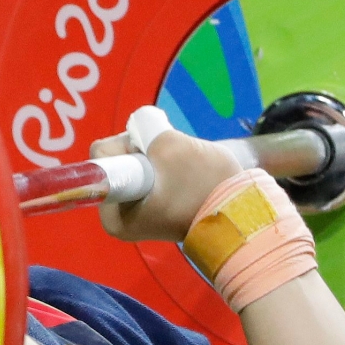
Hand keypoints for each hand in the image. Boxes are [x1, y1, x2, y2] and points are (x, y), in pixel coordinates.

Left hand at [91, 128, 241, 242]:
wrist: (241, 214)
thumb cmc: (202, 184)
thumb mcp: (169, 144)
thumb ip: (144, 126)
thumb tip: (139, 124)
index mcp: (113, 214)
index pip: (103, 156)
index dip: (130, 143)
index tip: (155, 152)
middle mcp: (118, 220)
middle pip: (117, 160)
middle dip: (143, 150)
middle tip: (172, 157)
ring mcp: (136, 217)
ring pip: (134, 166)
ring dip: (156, 158)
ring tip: (182, 167)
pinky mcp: (153, 212)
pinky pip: (148, 177)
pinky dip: (163, 169)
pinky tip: (182, 173)